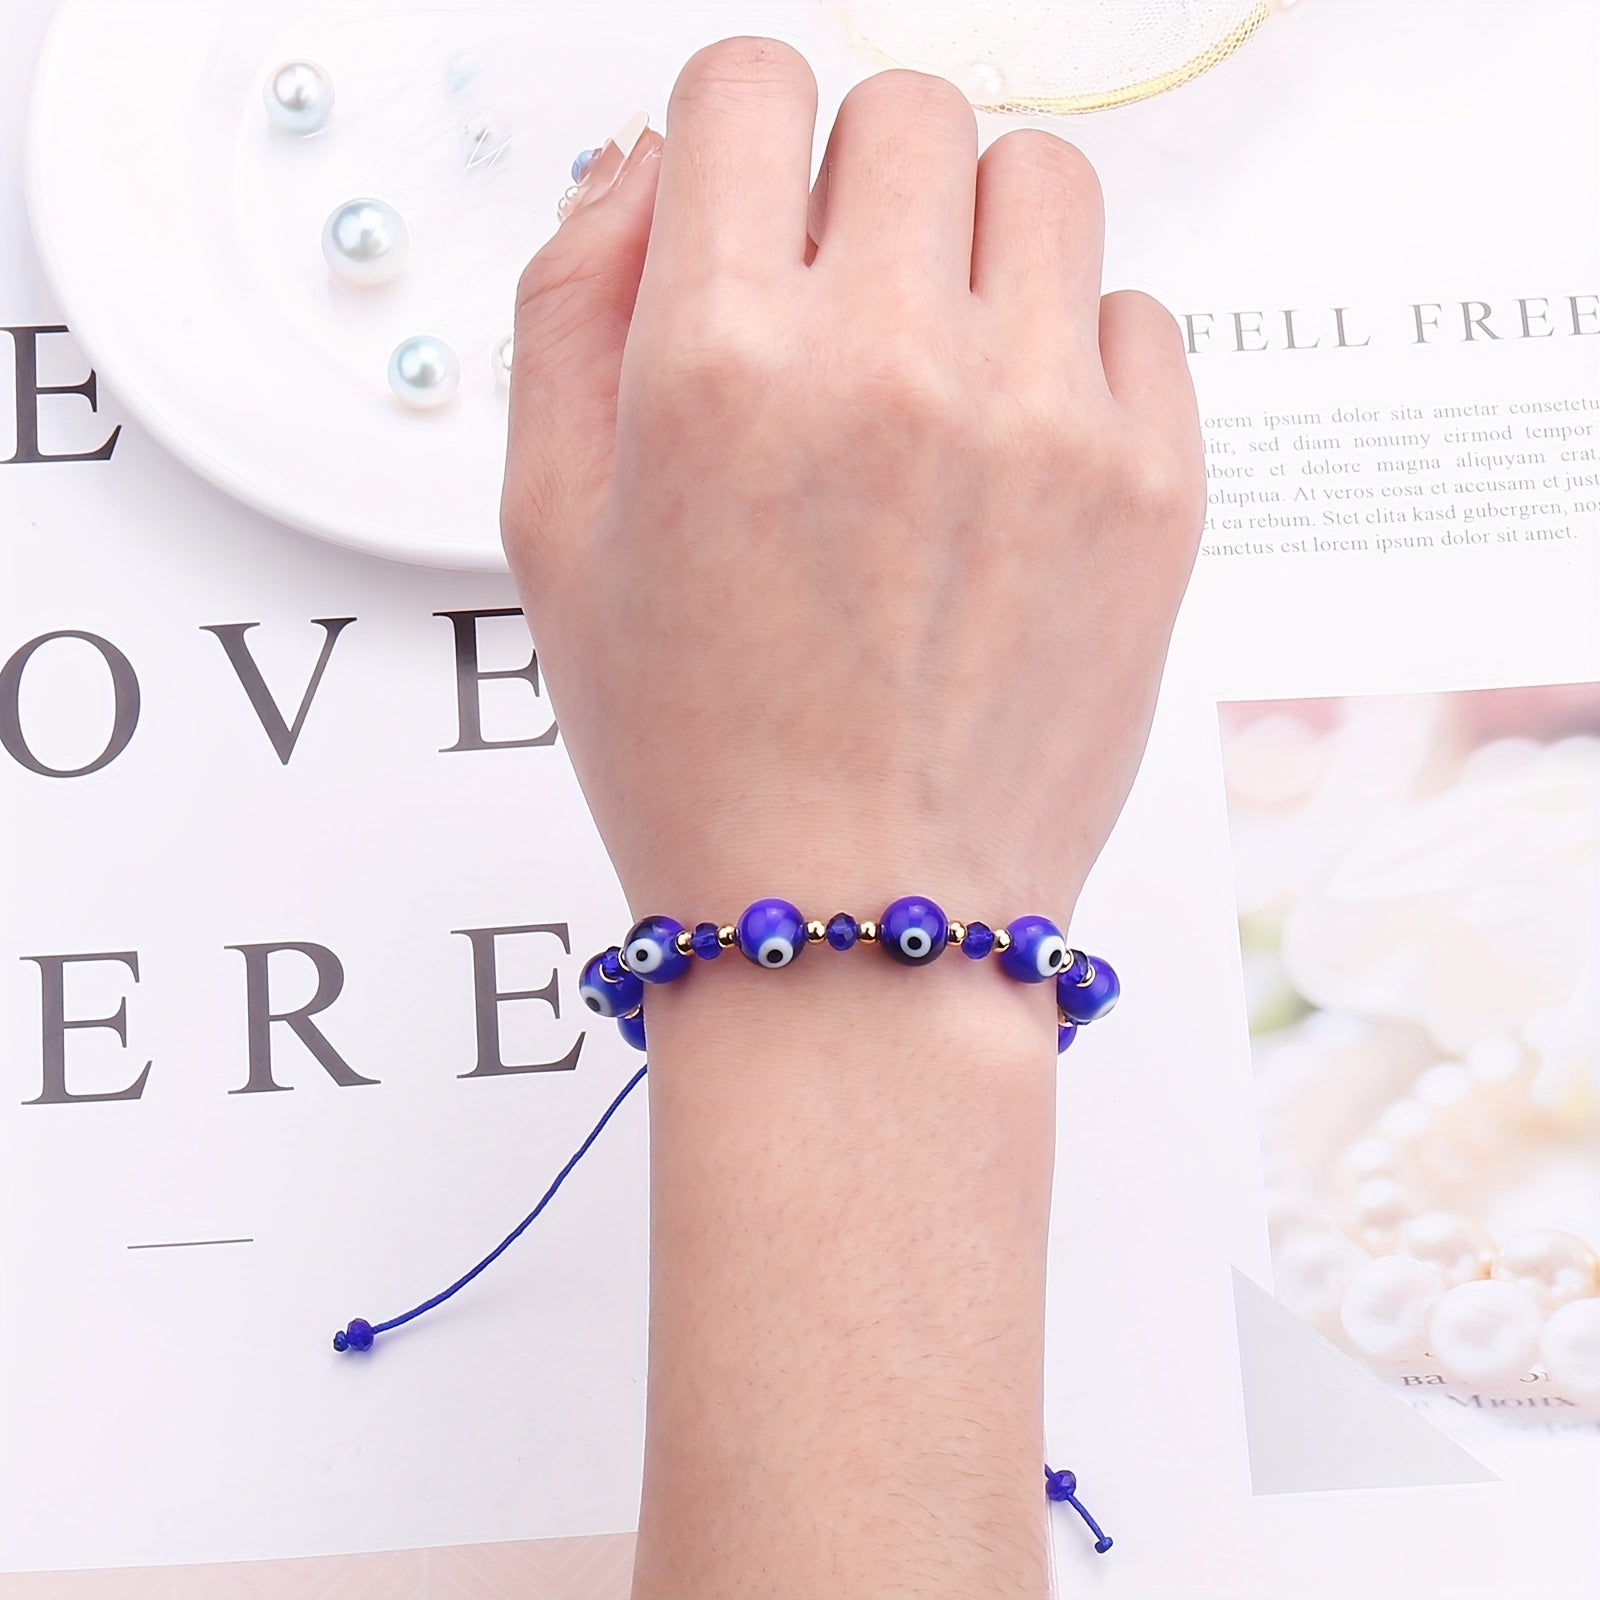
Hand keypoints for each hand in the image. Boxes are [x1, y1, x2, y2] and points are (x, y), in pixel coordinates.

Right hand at [501, 36, 1204, 932]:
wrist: (852, 921)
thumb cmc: (699, 758)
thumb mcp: (549, 533)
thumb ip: (570, 306)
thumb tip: (650, 165)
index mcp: (721, 360)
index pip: (751, 84)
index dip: (736, 138)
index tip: (748, 206)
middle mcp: (894, 364)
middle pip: (906, 111)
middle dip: (854, 187)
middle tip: (835, 311)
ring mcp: (1046, 421)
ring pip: (1039, 180)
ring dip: (973, 243)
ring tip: (931, 374)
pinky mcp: (1157, 488)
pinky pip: (1136, 315)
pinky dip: (1069, 353)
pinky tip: (1008, 460)